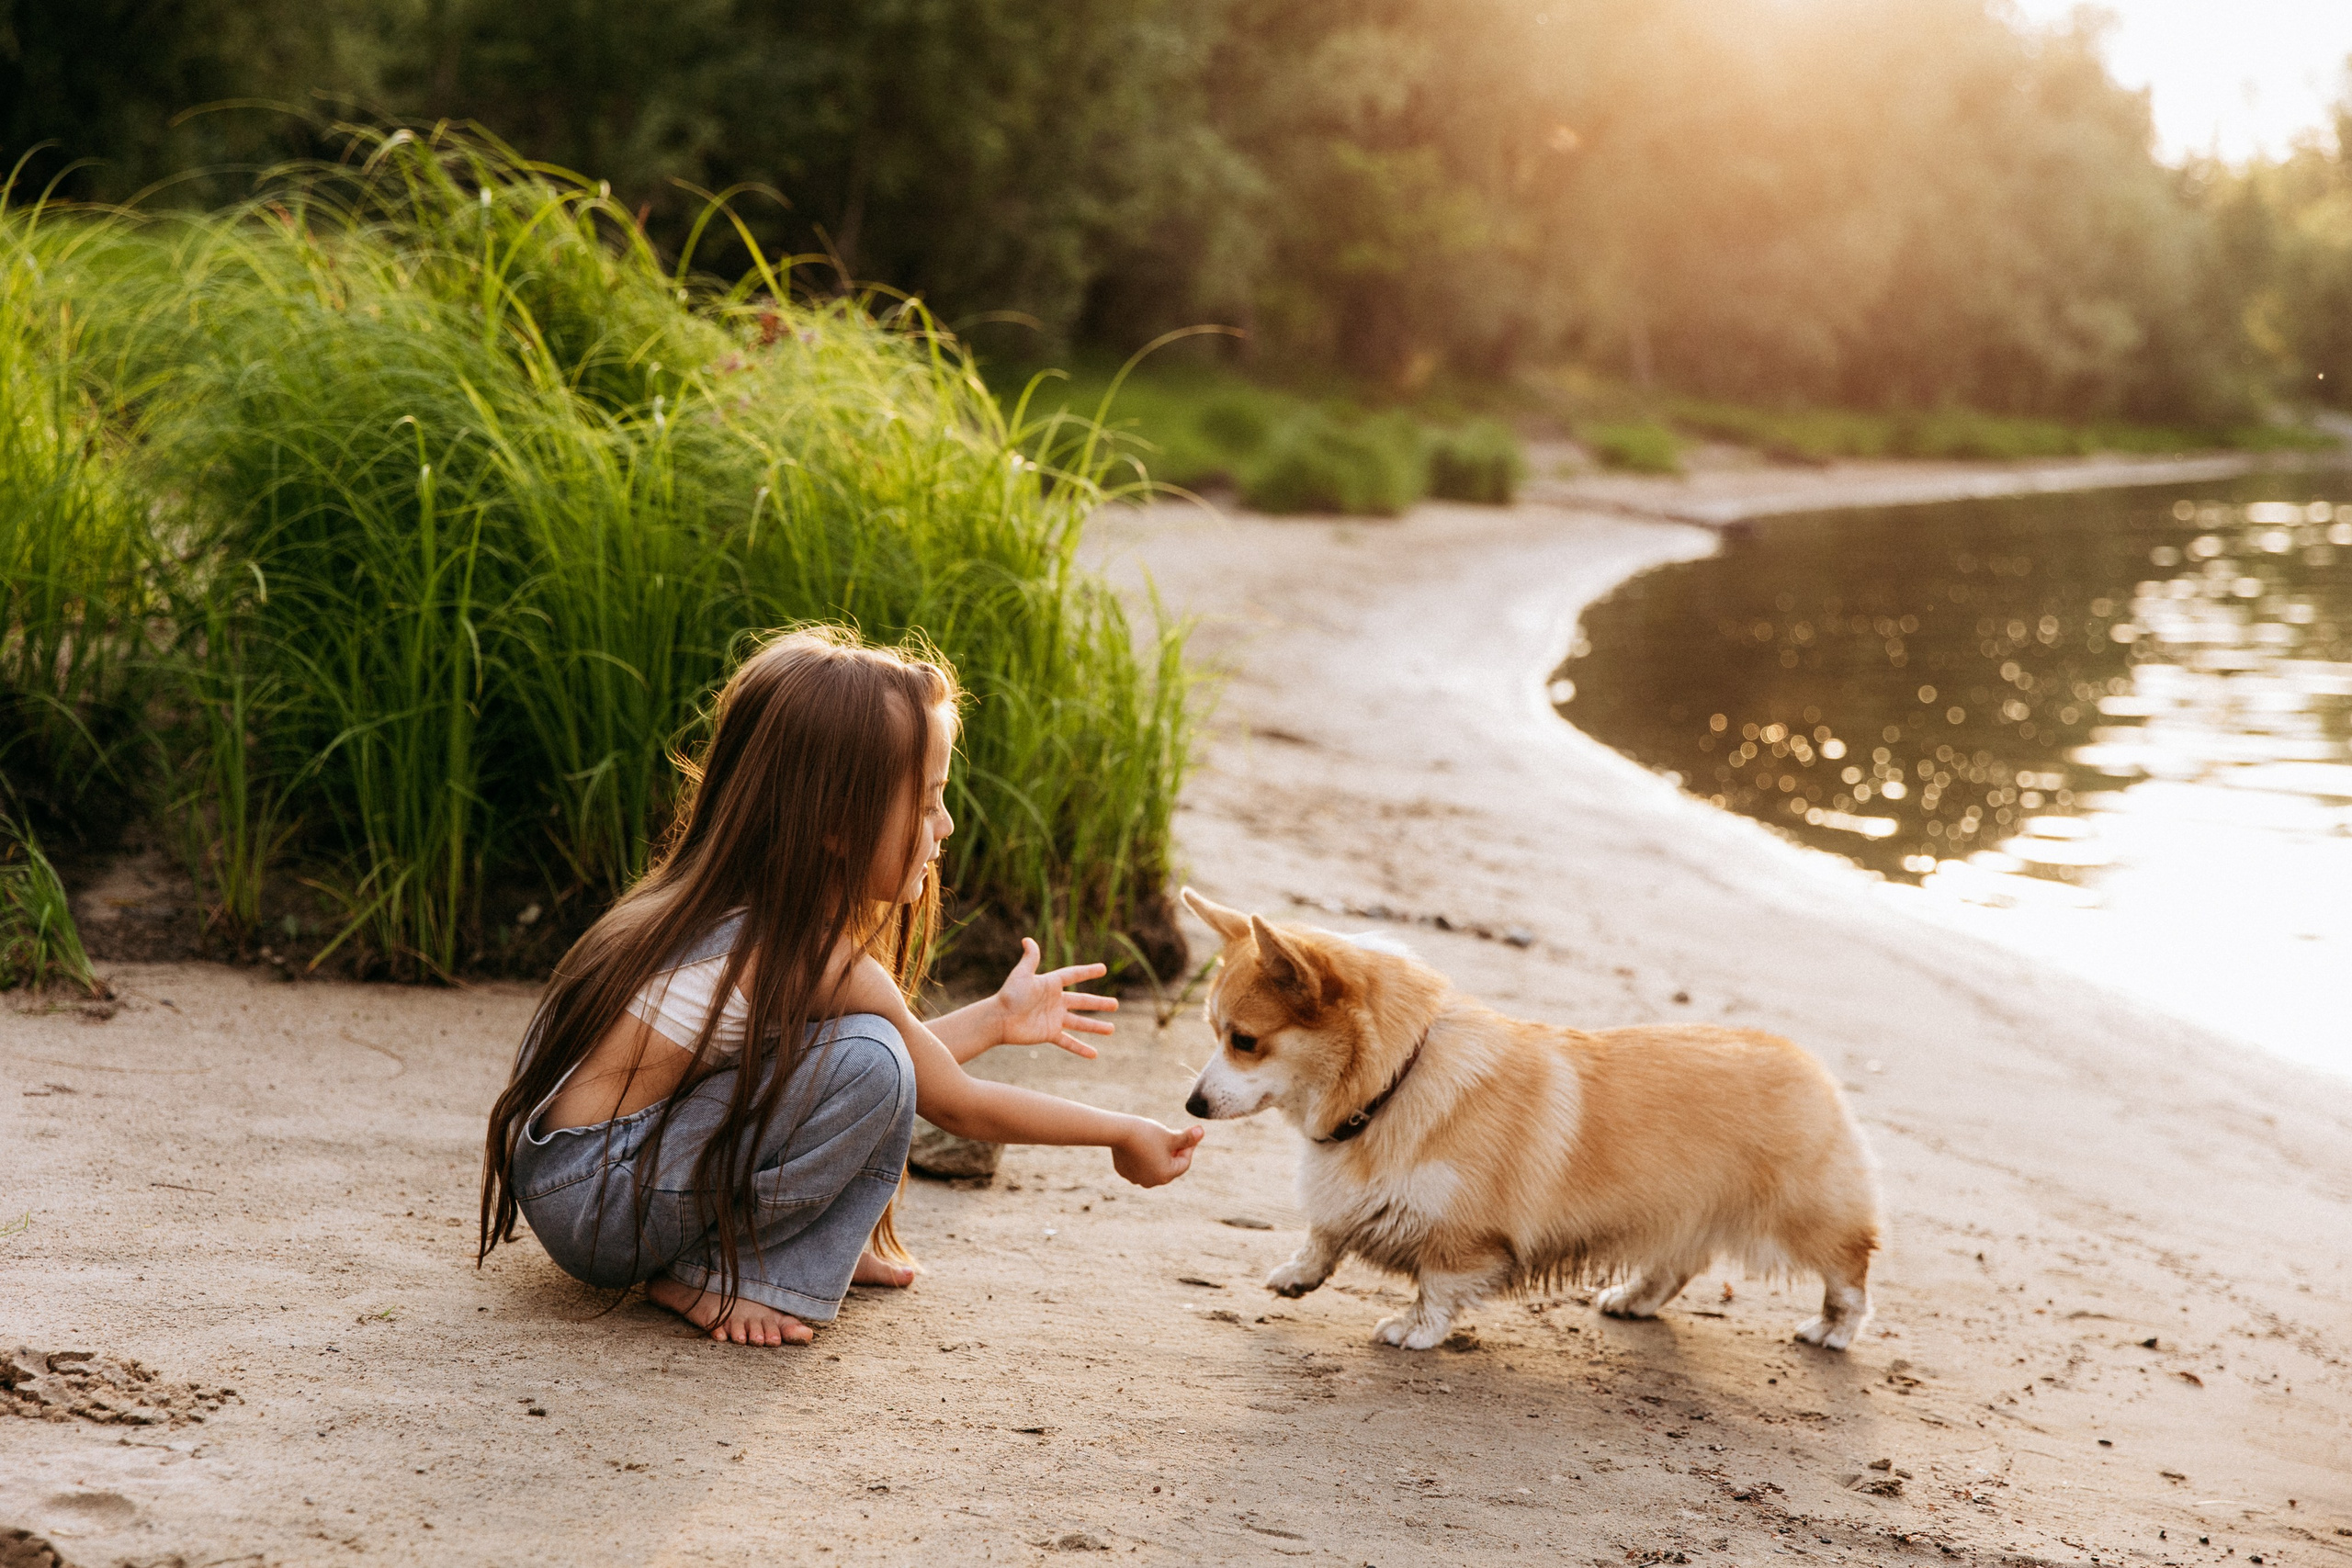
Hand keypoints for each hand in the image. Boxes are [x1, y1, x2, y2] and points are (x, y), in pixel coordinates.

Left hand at [993, 938, 1118, 1057]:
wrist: (999, 1019)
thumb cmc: (1009, 995)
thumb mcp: (1022, 974)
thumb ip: (1030, 958)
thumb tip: (1027, 940)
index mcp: (1051, 985)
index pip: (1073, 975)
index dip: (1087, 972)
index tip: (1103, 969)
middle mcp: (1055, 1001)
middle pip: (1082, 1001)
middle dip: (1099, 1003)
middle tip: (1116, 1005)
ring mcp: (1053, 1019)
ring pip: (1080, 1023)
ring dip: (1096, 1027)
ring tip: (1112, 1029)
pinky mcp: (1049, 1034)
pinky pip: (1068, 1042)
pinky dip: (1081, 1049)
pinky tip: (1094, 1055)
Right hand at [1112, 1120, 1204, 1187]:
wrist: (1118, 1131)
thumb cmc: (1147, 1133)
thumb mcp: (1171, 1136)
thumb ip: (1188, 1138)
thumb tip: (1202, 1132)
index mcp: (1165, 1175)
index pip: (1184, 1162)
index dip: (1189, 1147)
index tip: (1191, 1135)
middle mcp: (1150, 1182)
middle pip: (1169, 1166)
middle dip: (1174, 1151)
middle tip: (1176, 1136)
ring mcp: (1135, 1178)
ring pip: (1153, 1165)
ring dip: (1159, 1154)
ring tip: (1159, 1139)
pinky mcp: (1124, 1171)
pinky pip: (1139, 1164)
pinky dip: (1144, 1156)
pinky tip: (1142, 1143)